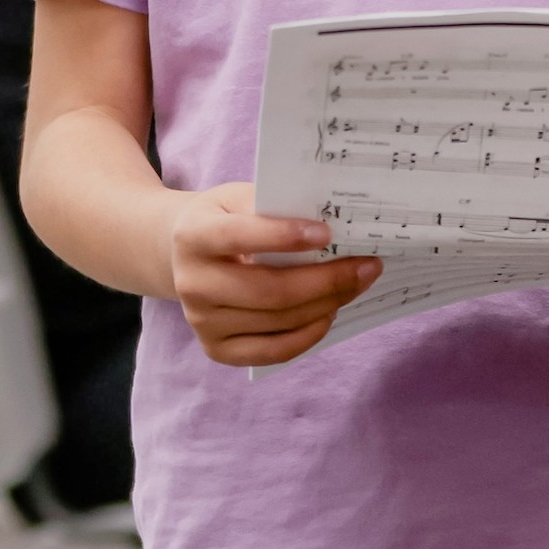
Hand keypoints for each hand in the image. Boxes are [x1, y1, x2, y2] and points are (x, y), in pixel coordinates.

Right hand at [165, 182, 378, 367]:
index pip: (239, 236)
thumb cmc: (222, 219)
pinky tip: (329, 312)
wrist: (181, 254)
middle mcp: (192, 283)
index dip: (285, 236)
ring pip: (279, 321)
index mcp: (193, 236)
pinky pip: (274, 351)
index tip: (328, 233)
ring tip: (356, 285)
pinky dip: (309, 334)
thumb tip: (332, 226)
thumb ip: (272, 206)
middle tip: (367, 266)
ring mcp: (201, 322)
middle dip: (327, 280)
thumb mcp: (235, 198)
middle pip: (270, 290)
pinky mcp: (216, 349)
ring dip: (327, 304)